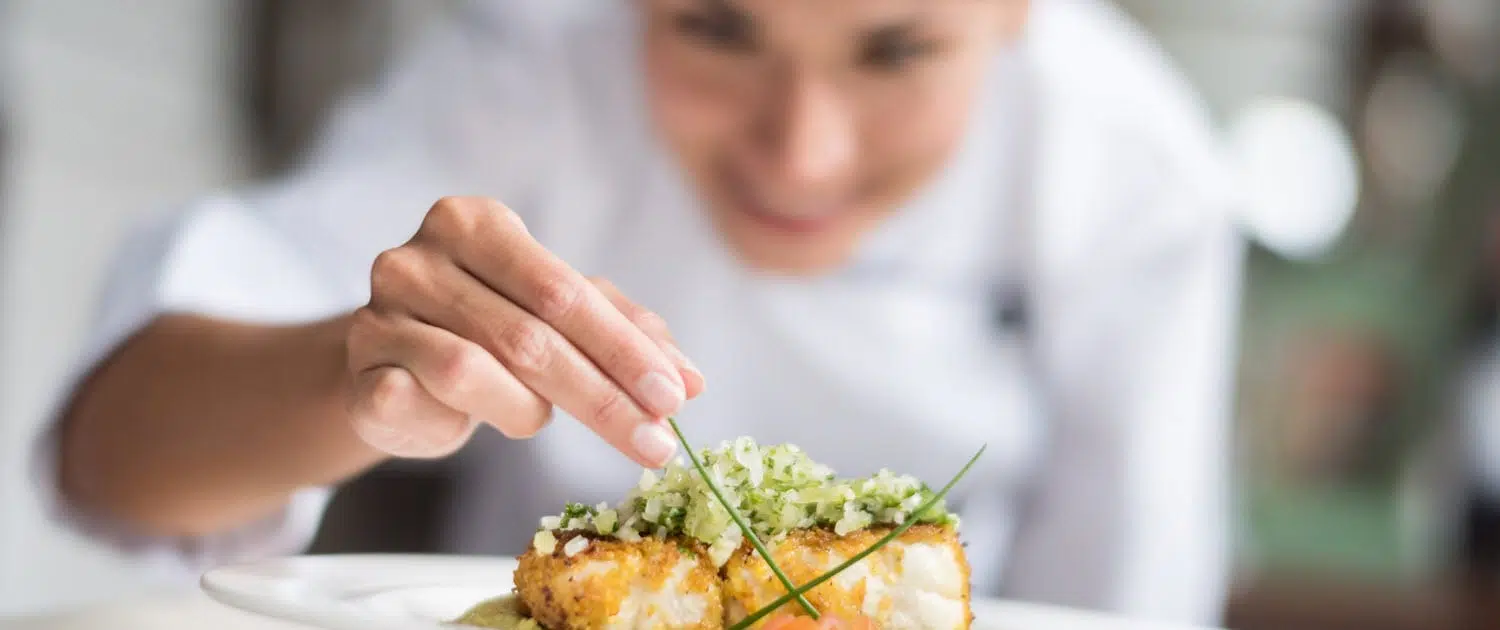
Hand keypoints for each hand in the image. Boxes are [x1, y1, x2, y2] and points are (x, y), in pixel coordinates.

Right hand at [344, 197, 704, 466]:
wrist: (395, 366)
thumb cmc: (489, 329)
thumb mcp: (559, 317)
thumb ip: (625, 334)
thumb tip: (692, 380)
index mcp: (476, 223)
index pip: (565, 292)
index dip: (625, 351)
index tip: (675, 399)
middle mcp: (418, 257)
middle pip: (529, 336)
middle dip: (603, 398)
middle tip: (656, 444)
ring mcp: (377, 313)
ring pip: (472, 372)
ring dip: (525, 410)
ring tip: (537, 418)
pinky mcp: (357, 371)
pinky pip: (416, 404)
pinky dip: (457, 422)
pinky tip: (467, 424)